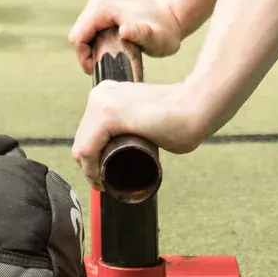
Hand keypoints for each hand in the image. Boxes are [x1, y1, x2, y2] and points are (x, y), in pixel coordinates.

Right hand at [67, 0, 185, 71]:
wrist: (174, 14)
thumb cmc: (165, 31)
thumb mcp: (156, 39)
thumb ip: (141, 35)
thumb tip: (125, 30)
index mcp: (103, 6)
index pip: (78, 36)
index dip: (84, 57)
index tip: (97, 69)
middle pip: (79, 32)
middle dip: (87, 52)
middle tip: (105, 65)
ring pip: (83, 29)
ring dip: (92, 46)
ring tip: (111, 56)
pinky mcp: (104, 2)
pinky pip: (91, 25)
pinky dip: (97, 38)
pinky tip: (112, 45)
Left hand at [70, 77, 212, 188]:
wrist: (195, 107)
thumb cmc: (179, 117)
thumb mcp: (144, 117)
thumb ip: (133, 122)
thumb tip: (129, 139)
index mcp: (107, 93)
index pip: (87, 131)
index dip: (92, 157)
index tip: (103, 174)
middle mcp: (100, 93)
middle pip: (82, 139)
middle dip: (89, 165)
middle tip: (104, 183)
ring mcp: (102, 102)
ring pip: (82, 147)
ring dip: (89, 171)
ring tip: (104, 184)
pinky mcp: (108, 115)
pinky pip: (88, 150)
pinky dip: (91, 170)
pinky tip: (101, 180)